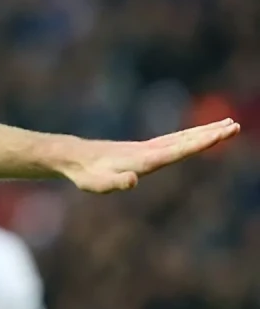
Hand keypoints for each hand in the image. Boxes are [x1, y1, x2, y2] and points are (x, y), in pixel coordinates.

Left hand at [61, 118, 240, 192]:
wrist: (73, 157)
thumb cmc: (86, 174)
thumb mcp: (97, 185)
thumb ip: (115, 183)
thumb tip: (132, 181)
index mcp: (145, 159)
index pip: (180, 150)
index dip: (202, 142)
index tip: (224, 132)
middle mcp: (149, 151)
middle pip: (186, 140)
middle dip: (211, 134)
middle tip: (236, 125)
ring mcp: (147, 148)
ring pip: (181, 138)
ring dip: (204, 131)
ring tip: (227, 124)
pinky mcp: (143, 150)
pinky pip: (173, 141)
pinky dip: (189, 136)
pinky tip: (195, 136)